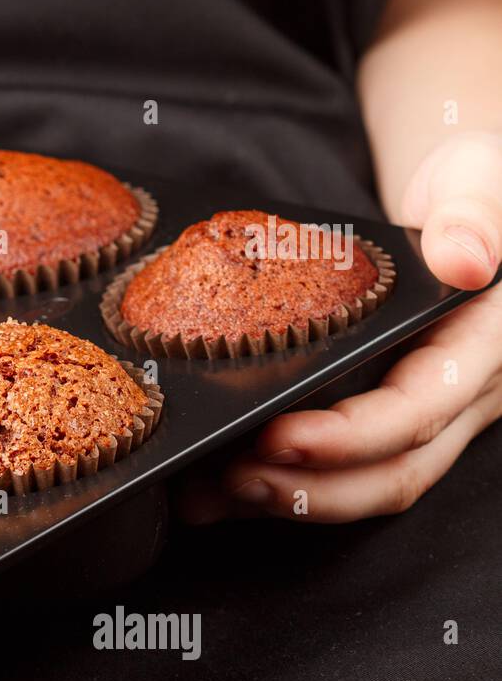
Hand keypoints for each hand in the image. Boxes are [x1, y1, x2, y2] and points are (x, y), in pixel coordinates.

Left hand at [181, 132, 501, 523]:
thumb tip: (465, 260)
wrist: (454, 204)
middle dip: (307, 489)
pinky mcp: (383, 422)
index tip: (276, 440)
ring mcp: (424, 418)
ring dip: (281, 499)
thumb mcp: (475, 181)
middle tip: (229, 479)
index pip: (417, 413)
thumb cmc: (466, 190)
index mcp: (481, 348)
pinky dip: (273, 484)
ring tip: (205, 496)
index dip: (348, 439)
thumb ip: (473, 215)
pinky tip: (211, 491)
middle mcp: (459, 397)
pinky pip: (334, 472)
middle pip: (390, 472)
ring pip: (360, 485)